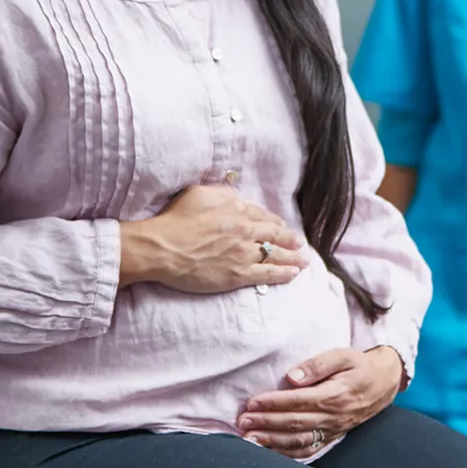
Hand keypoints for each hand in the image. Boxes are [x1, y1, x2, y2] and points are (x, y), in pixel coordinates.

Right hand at [120, 185, 307, 292]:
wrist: (163, 247)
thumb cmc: (176, 219)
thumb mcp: (199, 193)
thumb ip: (222, 193)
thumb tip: (236, 196)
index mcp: (237, 210)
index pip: (263, 216)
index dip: (274, 222)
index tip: (281, 226)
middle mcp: (245, 231)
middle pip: (275, 235)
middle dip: (291, 240)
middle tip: (301, 244)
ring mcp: (244, 254)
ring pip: (275, 255)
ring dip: (293, 258)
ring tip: (304, 261)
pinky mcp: (238, 274)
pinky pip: (267, 274)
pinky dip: (283, 273)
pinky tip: (292, 274)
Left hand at [239, 346, 403, 457]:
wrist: (385, 382)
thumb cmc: (360, 366)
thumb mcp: (343, 355)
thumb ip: (318, 364)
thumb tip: (292, 377)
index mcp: (334, 395)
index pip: (297, 401)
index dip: (273, 403)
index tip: (252, 402)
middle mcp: (333, 416)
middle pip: (294, 423)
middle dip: (265, 423)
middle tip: (242, 421)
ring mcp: (333, 429)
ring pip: (299, 440)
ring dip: (272, 441)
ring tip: (249, 438)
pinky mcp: (332, 437)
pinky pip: (309, 449)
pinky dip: (288, 453)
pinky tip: (270, 451)